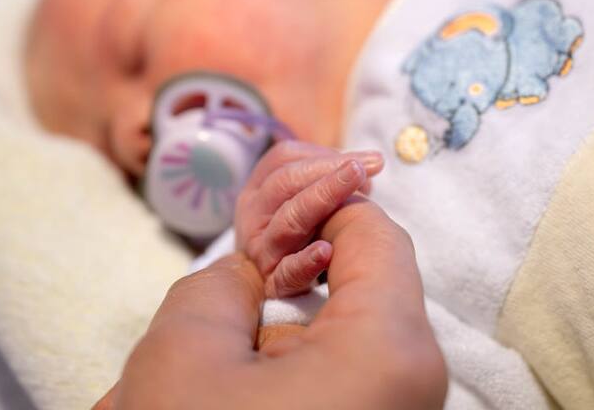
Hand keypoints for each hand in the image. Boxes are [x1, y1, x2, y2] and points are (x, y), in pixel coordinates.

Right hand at [94, 199, 446, 409]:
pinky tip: (220, 397)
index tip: (270, 210)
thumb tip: (248, 272)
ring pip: (331, 343)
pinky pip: (328, 386)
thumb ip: (220, 282)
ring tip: (199, 368)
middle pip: (355, 288)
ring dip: (266, 341)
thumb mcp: (183, 352)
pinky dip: (276, 379)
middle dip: (283, 279)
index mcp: (388, 351)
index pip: (374, 232)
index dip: (319, 203)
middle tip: (227, 283)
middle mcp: (410, 389)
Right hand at [235, 140, 383, 297]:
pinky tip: (327, 252)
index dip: (322, 155)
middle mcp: (253, 214)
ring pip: (288, 221)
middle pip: (285, 182)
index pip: (284, 157)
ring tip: (360, 196)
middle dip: (328, 172)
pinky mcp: (271, 281)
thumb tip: (374, 161)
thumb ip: (331, 175)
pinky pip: (287, 271)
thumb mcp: (304, 196)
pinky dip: (306, 262)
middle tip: (362, 169)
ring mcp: (261, 248)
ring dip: (323, 203)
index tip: (362, 161)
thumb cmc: (302, 230)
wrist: (275, 281)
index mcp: (259, 187)